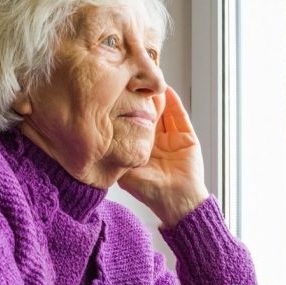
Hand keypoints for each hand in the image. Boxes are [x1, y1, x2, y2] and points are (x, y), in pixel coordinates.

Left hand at [118, 86, 208, 227]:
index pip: (132, 124)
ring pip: (164, 112)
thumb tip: (99, 142)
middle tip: (133, 82)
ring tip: (148, 82)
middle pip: (148, 114)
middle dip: (141, 99)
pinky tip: (167, 90)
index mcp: (141, 149)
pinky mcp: (187, 137)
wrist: (177, 202)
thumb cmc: (150, 192)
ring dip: (157, 98)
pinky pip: (180, 116)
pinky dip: (174, 103)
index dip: (126, 110)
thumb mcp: (126, 173)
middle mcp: (155, 141)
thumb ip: (116, 158)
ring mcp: (172, 138)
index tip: (118, 95)